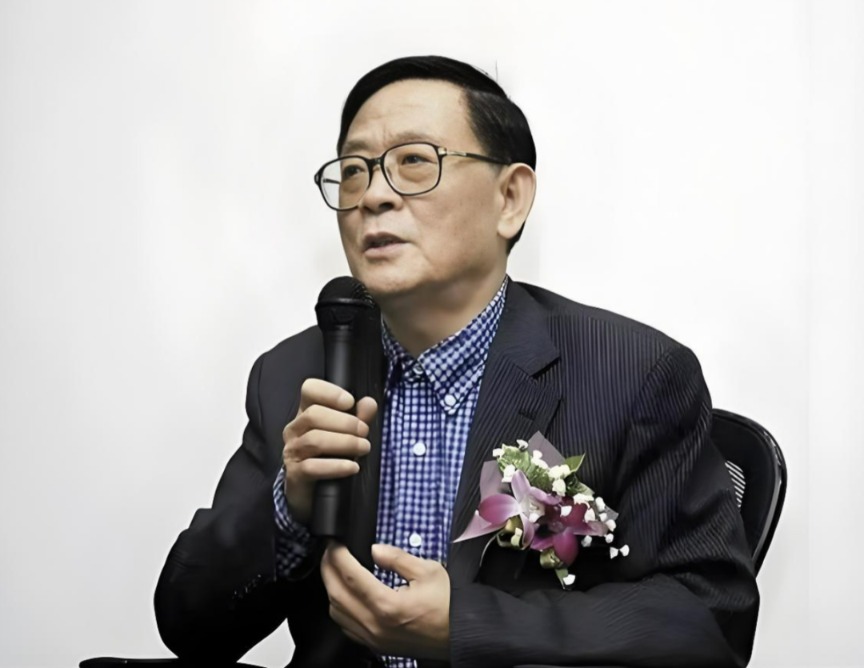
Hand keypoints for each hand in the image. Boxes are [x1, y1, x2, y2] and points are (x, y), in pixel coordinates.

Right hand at [282, 379, 376, 523]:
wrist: (313, 494)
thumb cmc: (331, 456)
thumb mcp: (347, 435)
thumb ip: (359, 418)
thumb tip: (370, 403)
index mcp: (306, 412)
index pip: (309, 390)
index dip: (330, 392)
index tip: (350, 402)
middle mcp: (295, 429)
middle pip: (314, 414)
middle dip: (345, 422)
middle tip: (364, 432)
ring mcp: (292, 452)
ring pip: (315, 440)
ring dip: (345, 443)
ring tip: (364, 448)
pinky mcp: (295, 475)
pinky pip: (312, 467)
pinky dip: (336, 466)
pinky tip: (352, 467)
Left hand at [321, 542, 449, 660]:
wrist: (459, 633)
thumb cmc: (447, 604)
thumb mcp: (427, 571)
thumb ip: (397, 558)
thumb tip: (375, 549)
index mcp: (387, 605)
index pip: (350, 576)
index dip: (338, 556)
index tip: (335, 543)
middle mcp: (375, 625)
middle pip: (336, 594)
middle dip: (327, 569)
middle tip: (329, 552)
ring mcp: (374, 638)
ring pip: (336, 613)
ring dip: (330, 588)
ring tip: (334, 570)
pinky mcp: (376, 644)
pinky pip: (346, 627)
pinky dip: (339, 608)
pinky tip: (344, 595)